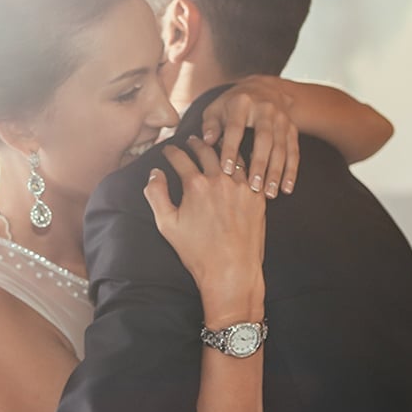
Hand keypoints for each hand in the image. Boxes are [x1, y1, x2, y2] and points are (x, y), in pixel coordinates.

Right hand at [144, 136, 264, 325]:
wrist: (231, 270)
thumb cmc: (197, 252)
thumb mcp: (167, 225)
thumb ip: (156, 194)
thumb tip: (154, 173)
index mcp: (195, 185)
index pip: (180, 158)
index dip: (171, 151)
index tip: (168, 149)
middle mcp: (220, 180)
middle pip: (206, 150)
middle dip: (195, 143)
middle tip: (190, 141)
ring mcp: (241, 186)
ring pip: (230, 156)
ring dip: (220, 148)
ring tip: (215, 145)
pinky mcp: (257, 196)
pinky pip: (250, 171)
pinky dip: (241, 162)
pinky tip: (237, 162)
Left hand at [200, 75, 300, 198]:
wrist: (265, 89)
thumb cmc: (232, 105)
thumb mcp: (216, 108)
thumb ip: (210, 125)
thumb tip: (206, 141)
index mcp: (242, 103)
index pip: (236, 127)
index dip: (230, 148)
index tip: (225, 169)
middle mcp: (265, 109)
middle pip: (264, 139)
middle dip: (259, 163)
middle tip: (253, 187)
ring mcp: (281, 119)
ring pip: (281, 147)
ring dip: (276, 171)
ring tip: (269, 193)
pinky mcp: (292, 129)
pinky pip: (294, 152)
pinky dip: (291, 171)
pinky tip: (286, 188)